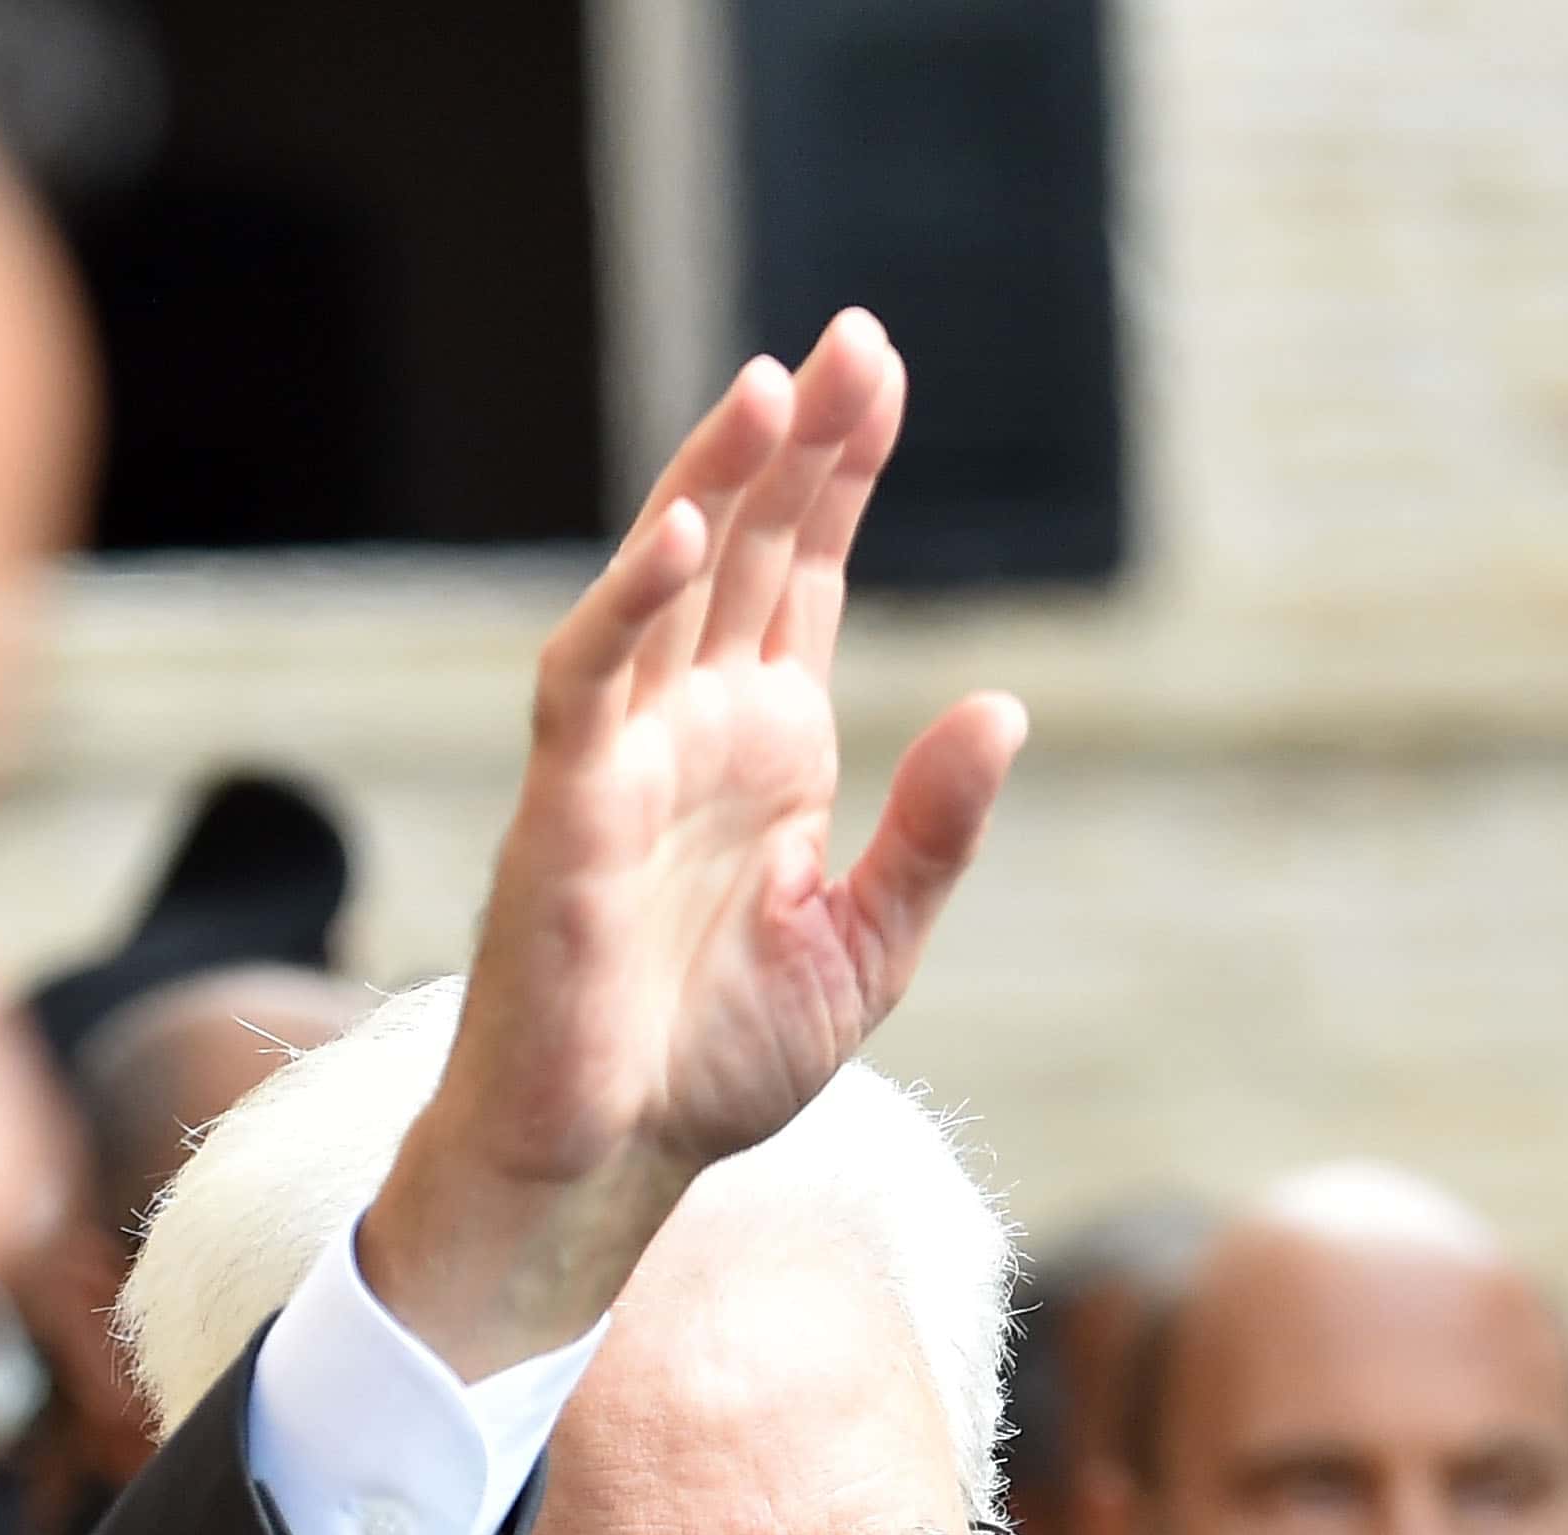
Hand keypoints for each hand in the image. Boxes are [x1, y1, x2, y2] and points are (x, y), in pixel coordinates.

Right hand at [360, 308, 1025, 1378]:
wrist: (613, 1163)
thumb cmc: (718, 1060)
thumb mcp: (867, 946)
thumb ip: (933, 833)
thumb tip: (1004, 707)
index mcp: (767, 748)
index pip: (801, 576)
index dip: (839, 474)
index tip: (882, 371)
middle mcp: (692, 731)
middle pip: (741, 550)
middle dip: (794, 445)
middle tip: (851, 340)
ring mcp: (623, 762)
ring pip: (661, 590)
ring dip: (709, 487)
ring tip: (773, 389)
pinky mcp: (564, 813)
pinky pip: (589, 686)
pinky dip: (626, 608)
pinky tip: (681, 536)